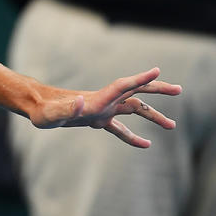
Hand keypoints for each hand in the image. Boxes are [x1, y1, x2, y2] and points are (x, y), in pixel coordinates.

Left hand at [30, 67, 181, 147]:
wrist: (35, 109)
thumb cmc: (42, 112)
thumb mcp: (52, 114)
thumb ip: (67, 109)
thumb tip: (82, 102)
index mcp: (97, 99)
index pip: (123, 86)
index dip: (141, 79)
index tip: (158, 71)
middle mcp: (103, 101)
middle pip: (135, 92)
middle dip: (157, 90)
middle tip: (179, 90)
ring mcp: (102, 109)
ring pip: (133, 109)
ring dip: (152, 115)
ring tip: (172, 126)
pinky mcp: (97, 120)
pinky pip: (120, 128)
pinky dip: (133, 136)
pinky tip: (146, 145)